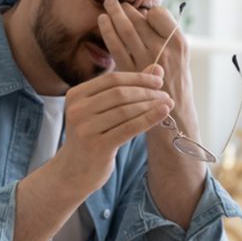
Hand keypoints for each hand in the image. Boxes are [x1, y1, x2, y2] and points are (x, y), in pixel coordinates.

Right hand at [58, 66, 173, 191]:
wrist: (74, 171)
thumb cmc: (93, 136)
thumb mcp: (104, 110)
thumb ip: (127, 88)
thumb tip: (157, 69)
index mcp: (76, 95)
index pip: (112, 79)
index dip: (138, 78)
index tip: (158, 81)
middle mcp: (77, 110)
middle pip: (120, 93)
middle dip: (146, 92)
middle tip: (165, 95)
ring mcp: (85, 128)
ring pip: (126, 110)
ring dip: (150, 105)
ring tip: (167, 105)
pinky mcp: (97, 146)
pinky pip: (129, 128)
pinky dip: (149, 119)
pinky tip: (163, 113)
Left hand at [98, 0, 196, 135]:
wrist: (174, 116)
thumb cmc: (175, 84)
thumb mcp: (179, 58)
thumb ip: (164, 39)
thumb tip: (143, 15)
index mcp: (178, 43)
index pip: (159, 14)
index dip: (147, 11)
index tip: (140, 11)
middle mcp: (164, 50)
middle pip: (140, 21)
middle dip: (125, 9)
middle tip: (113, 0)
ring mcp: (147, 61)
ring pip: (127, 31)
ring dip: (115, 15)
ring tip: (107, 5)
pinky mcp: (131, 72)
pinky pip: (117, 47)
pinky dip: (108, 32)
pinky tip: (102, 22)